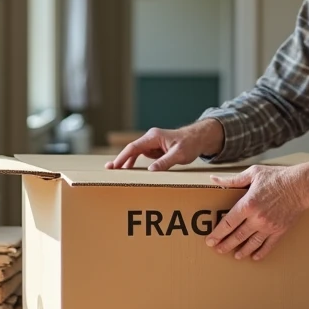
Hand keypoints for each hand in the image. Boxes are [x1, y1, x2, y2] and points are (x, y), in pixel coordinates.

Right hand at [105, 120, 224, 170]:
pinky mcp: (156, 149)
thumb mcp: (179, 154)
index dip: (123, 157)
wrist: (199, 138)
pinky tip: (130, 170)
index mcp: (154, 136)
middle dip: (121, 159)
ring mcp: (152, 143)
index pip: (134, 147)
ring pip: (136, 153)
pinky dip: (136, 162)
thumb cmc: (190, 144)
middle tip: (109, 170)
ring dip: (127, 162)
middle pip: (132, 149)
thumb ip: (165, 162)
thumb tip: (151, 170)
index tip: (115, 166)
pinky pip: (142, 156)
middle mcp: (151, 138)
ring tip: (117, 172)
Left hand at [206, 165, 308, 260]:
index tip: (210, 241)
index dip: (217, 234)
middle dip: (225, 245)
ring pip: (251, 243)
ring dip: (242, 251)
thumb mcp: (253, 174)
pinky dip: (261, 252)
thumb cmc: (277, 177)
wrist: (301, 185)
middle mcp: (257, 218)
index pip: (228, 223)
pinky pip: (268, 245)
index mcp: (248, 204)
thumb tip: (214, 179)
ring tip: (235, 255)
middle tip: (218, 250)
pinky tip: (255, 256)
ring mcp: (269, 226)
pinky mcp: (280, 231)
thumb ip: (232, 180)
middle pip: (237, 236)